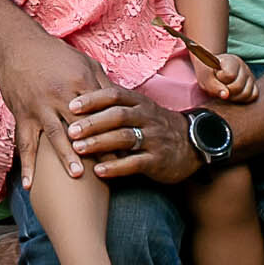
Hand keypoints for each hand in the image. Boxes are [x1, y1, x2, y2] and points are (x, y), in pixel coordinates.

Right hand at [0, 35, 115, 190]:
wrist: (17, 47)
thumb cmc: (55, 54)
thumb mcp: (84, 62)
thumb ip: (103, 84)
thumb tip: (123, 102)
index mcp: (80, 82)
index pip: (102, 109)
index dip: (116, 127)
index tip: (129, 146)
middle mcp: (61, 95)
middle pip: (83, 125)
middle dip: (98, 146)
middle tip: (113, 167)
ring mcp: (40, 107)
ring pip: (56, 135)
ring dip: (66, 155)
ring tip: (78, 176)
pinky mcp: (23, 115)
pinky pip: (25, 143)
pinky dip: (28, 165)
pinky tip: (32, 185)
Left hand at [66, 84, 200, 184]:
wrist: (192, 144)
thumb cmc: (156, 126)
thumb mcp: (141, 109)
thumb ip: (117, 104)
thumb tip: (83, 94)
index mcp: (140, 103)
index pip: (115, 95)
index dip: (93, 100)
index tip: (71, 106)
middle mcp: (147, 118)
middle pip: (118, 116)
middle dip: (93, 123)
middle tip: (71, 131)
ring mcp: (154, 139)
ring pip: (125, 138)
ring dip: (100, 143)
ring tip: (79, 149)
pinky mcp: (158, 160)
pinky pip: (135, 163)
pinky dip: (116, 167)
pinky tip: (99, 171)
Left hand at [196, 52, 257, 102]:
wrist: (212, 70)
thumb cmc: (208, 72)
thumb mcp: (205, 77)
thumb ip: (214, 86)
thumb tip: (226, 95)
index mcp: (232, 60)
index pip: (229, 75)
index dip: (219, 80)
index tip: (214, 76)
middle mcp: (244, 67)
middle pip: (239, 86)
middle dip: (226, 91)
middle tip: (219, 88)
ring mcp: (250, 76)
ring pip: (247, 93)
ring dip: (234, 97)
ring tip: (225, 92)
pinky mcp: (253, 85)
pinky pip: (253, 96)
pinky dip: (243, 99)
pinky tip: (233, 96)